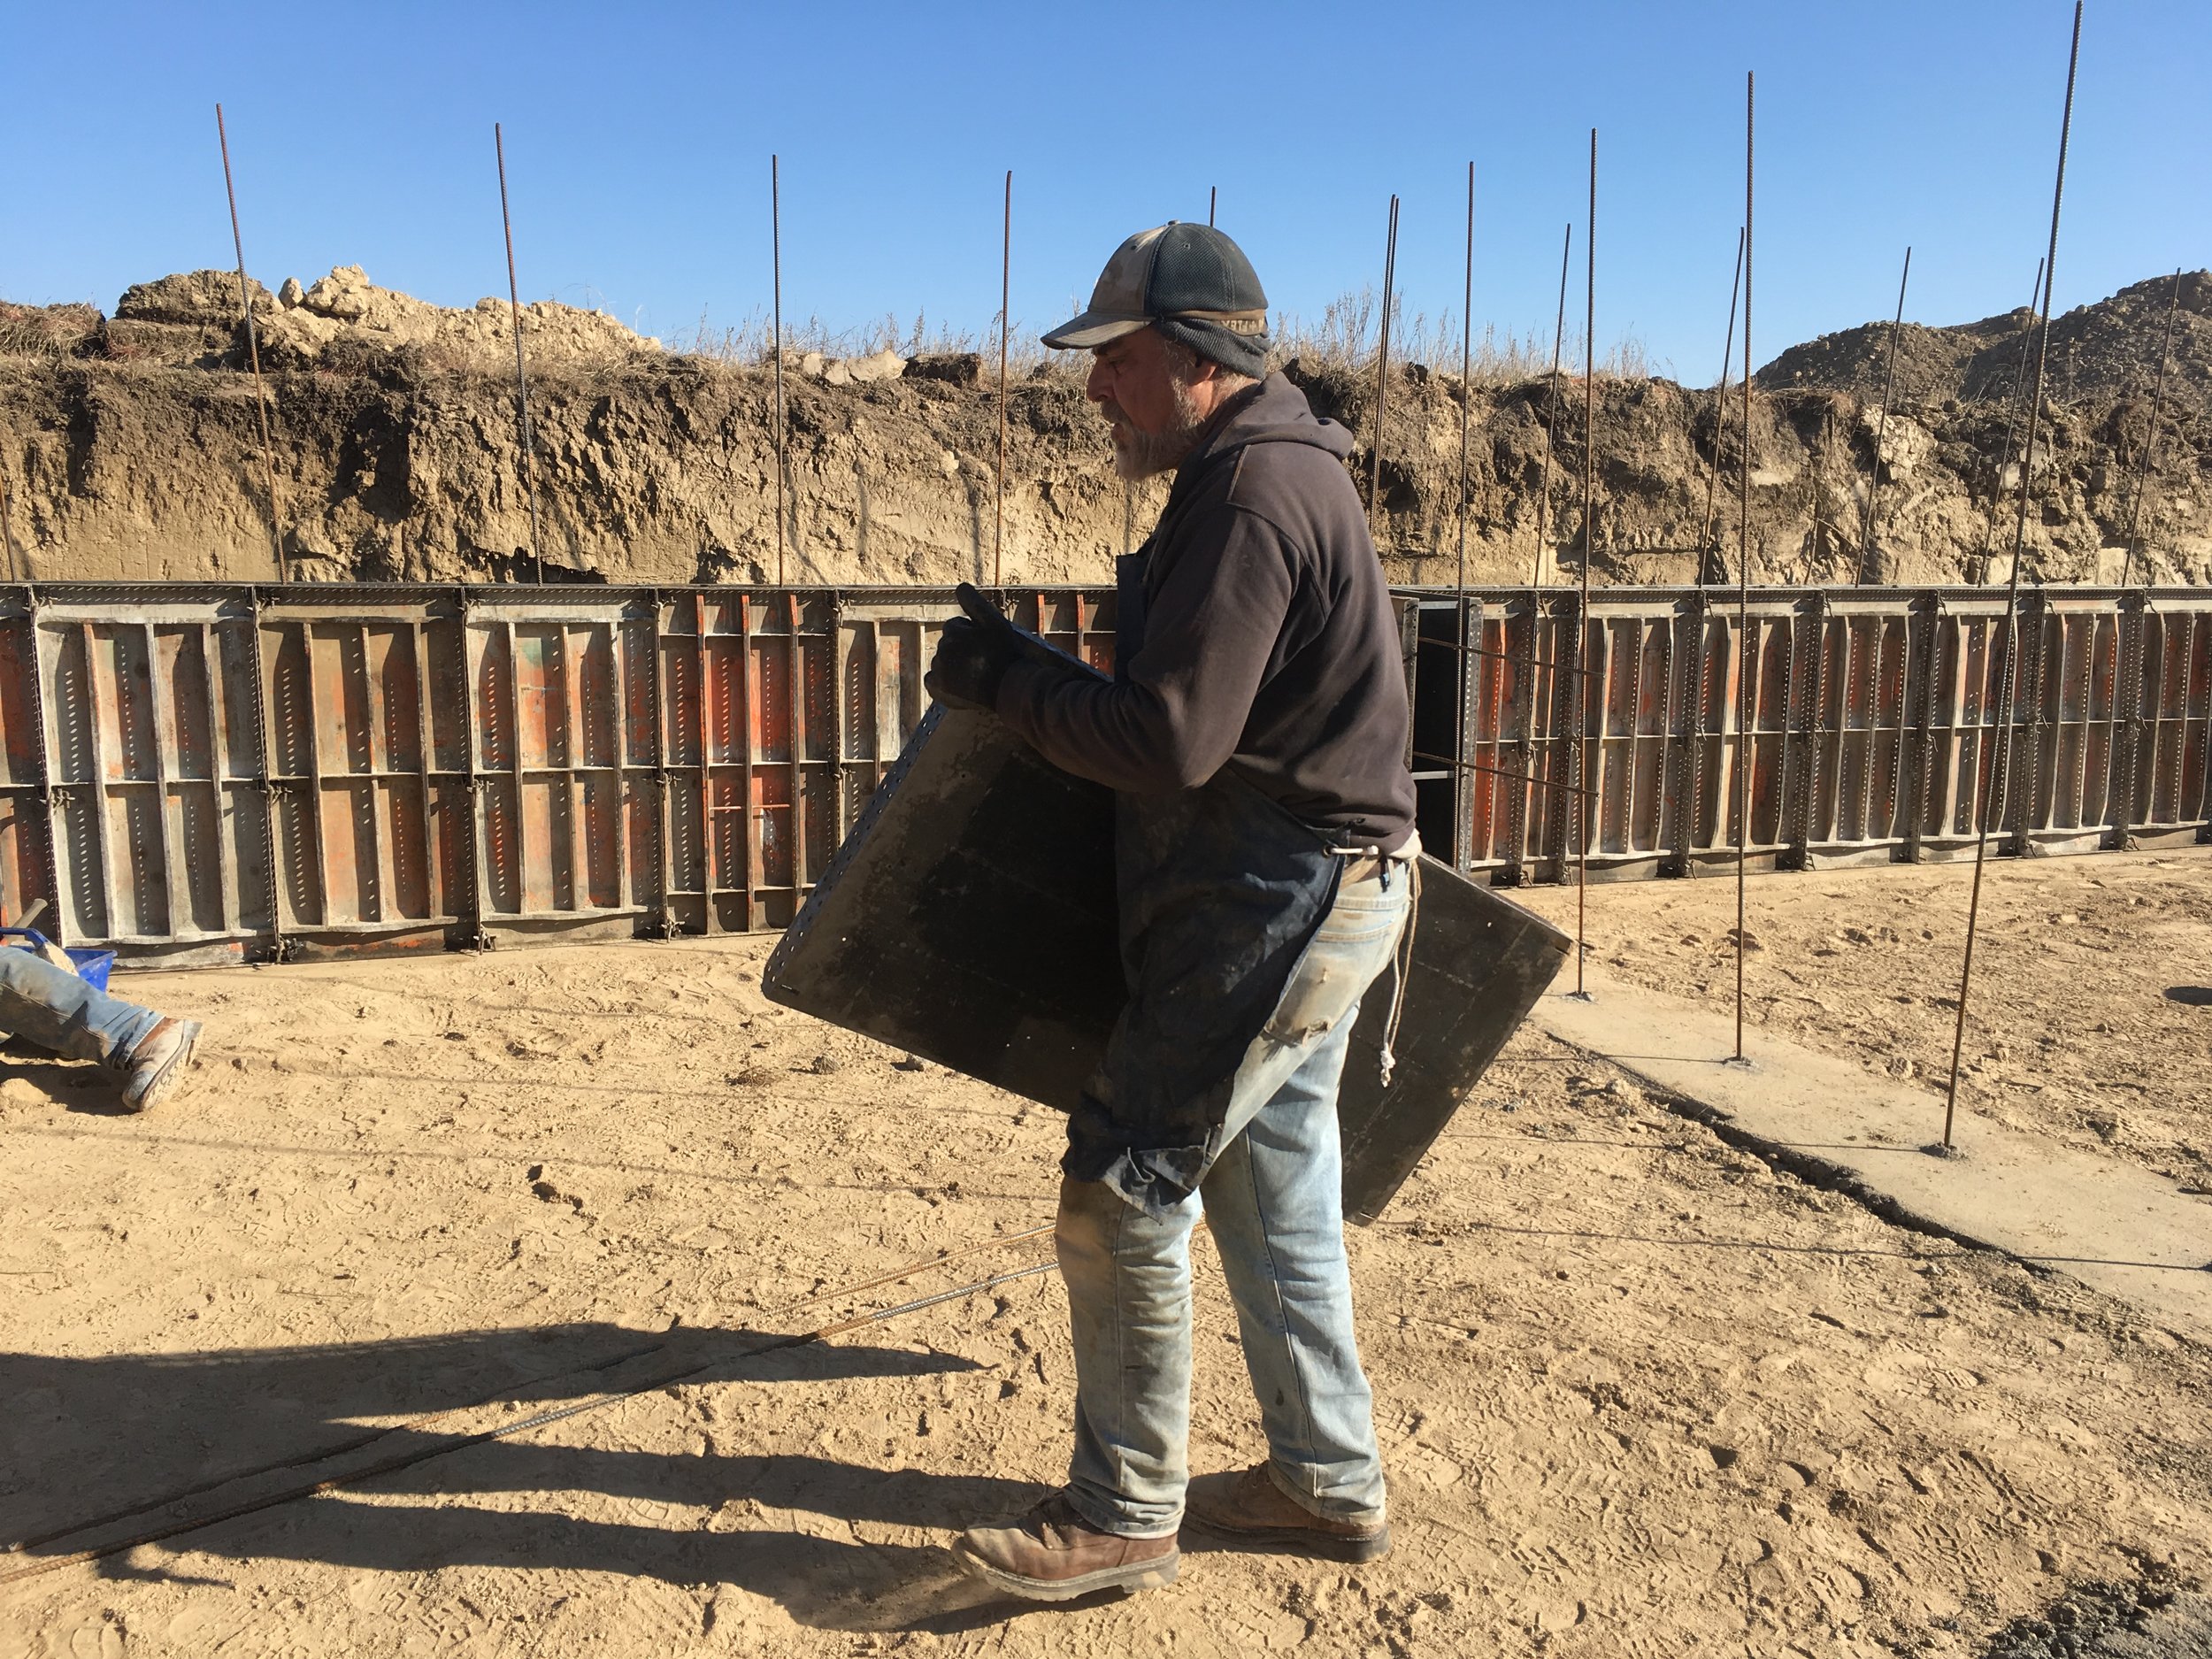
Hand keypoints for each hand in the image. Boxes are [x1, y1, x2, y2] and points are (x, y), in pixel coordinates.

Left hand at [924, 584, 1022, 709]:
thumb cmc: (1005, 654)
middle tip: (983, 660)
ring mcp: (939, 669)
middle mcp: (942, 649)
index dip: (971, 634)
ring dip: (953, 665)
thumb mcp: (995, 622)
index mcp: (953, 631)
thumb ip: (975, 603)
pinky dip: (941, 682)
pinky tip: (959, 685)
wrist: (1009, 688)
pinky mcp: (937, 689)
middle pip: (948, 644)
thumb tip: (959, 586)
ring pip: (942, 662)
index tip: (985, 644)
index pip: (955, 627)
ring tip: (975, 674)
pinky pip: (932, 681)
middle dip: (961, 649)